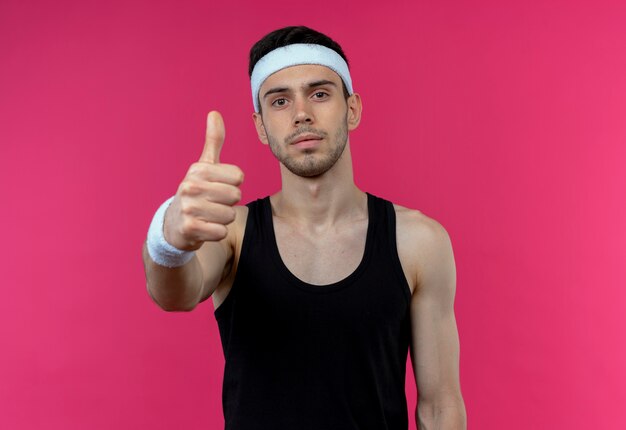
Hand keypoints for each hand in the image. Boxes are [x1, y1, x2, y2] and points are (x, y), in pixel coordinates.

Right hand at [163, 111, 243, 250]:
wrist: (173, 225)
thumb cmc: (196, 192)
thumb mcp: (204, 166)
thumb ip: (213, 141)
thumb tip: (214, 113)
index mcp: (198, 169)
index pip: (239, 177)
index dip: (233, 184)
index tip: (217, 187)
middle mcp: (190, 186)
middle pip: (236, 196)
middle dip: (228, 203)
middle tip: (213, 203)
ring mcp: (188, 207)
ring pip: (230, 215)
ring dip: (223, 219)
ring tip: (208, 215)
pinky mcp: (189, 228)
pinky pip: (221, 231)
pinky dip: (217, 232)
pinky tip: (204, 228)